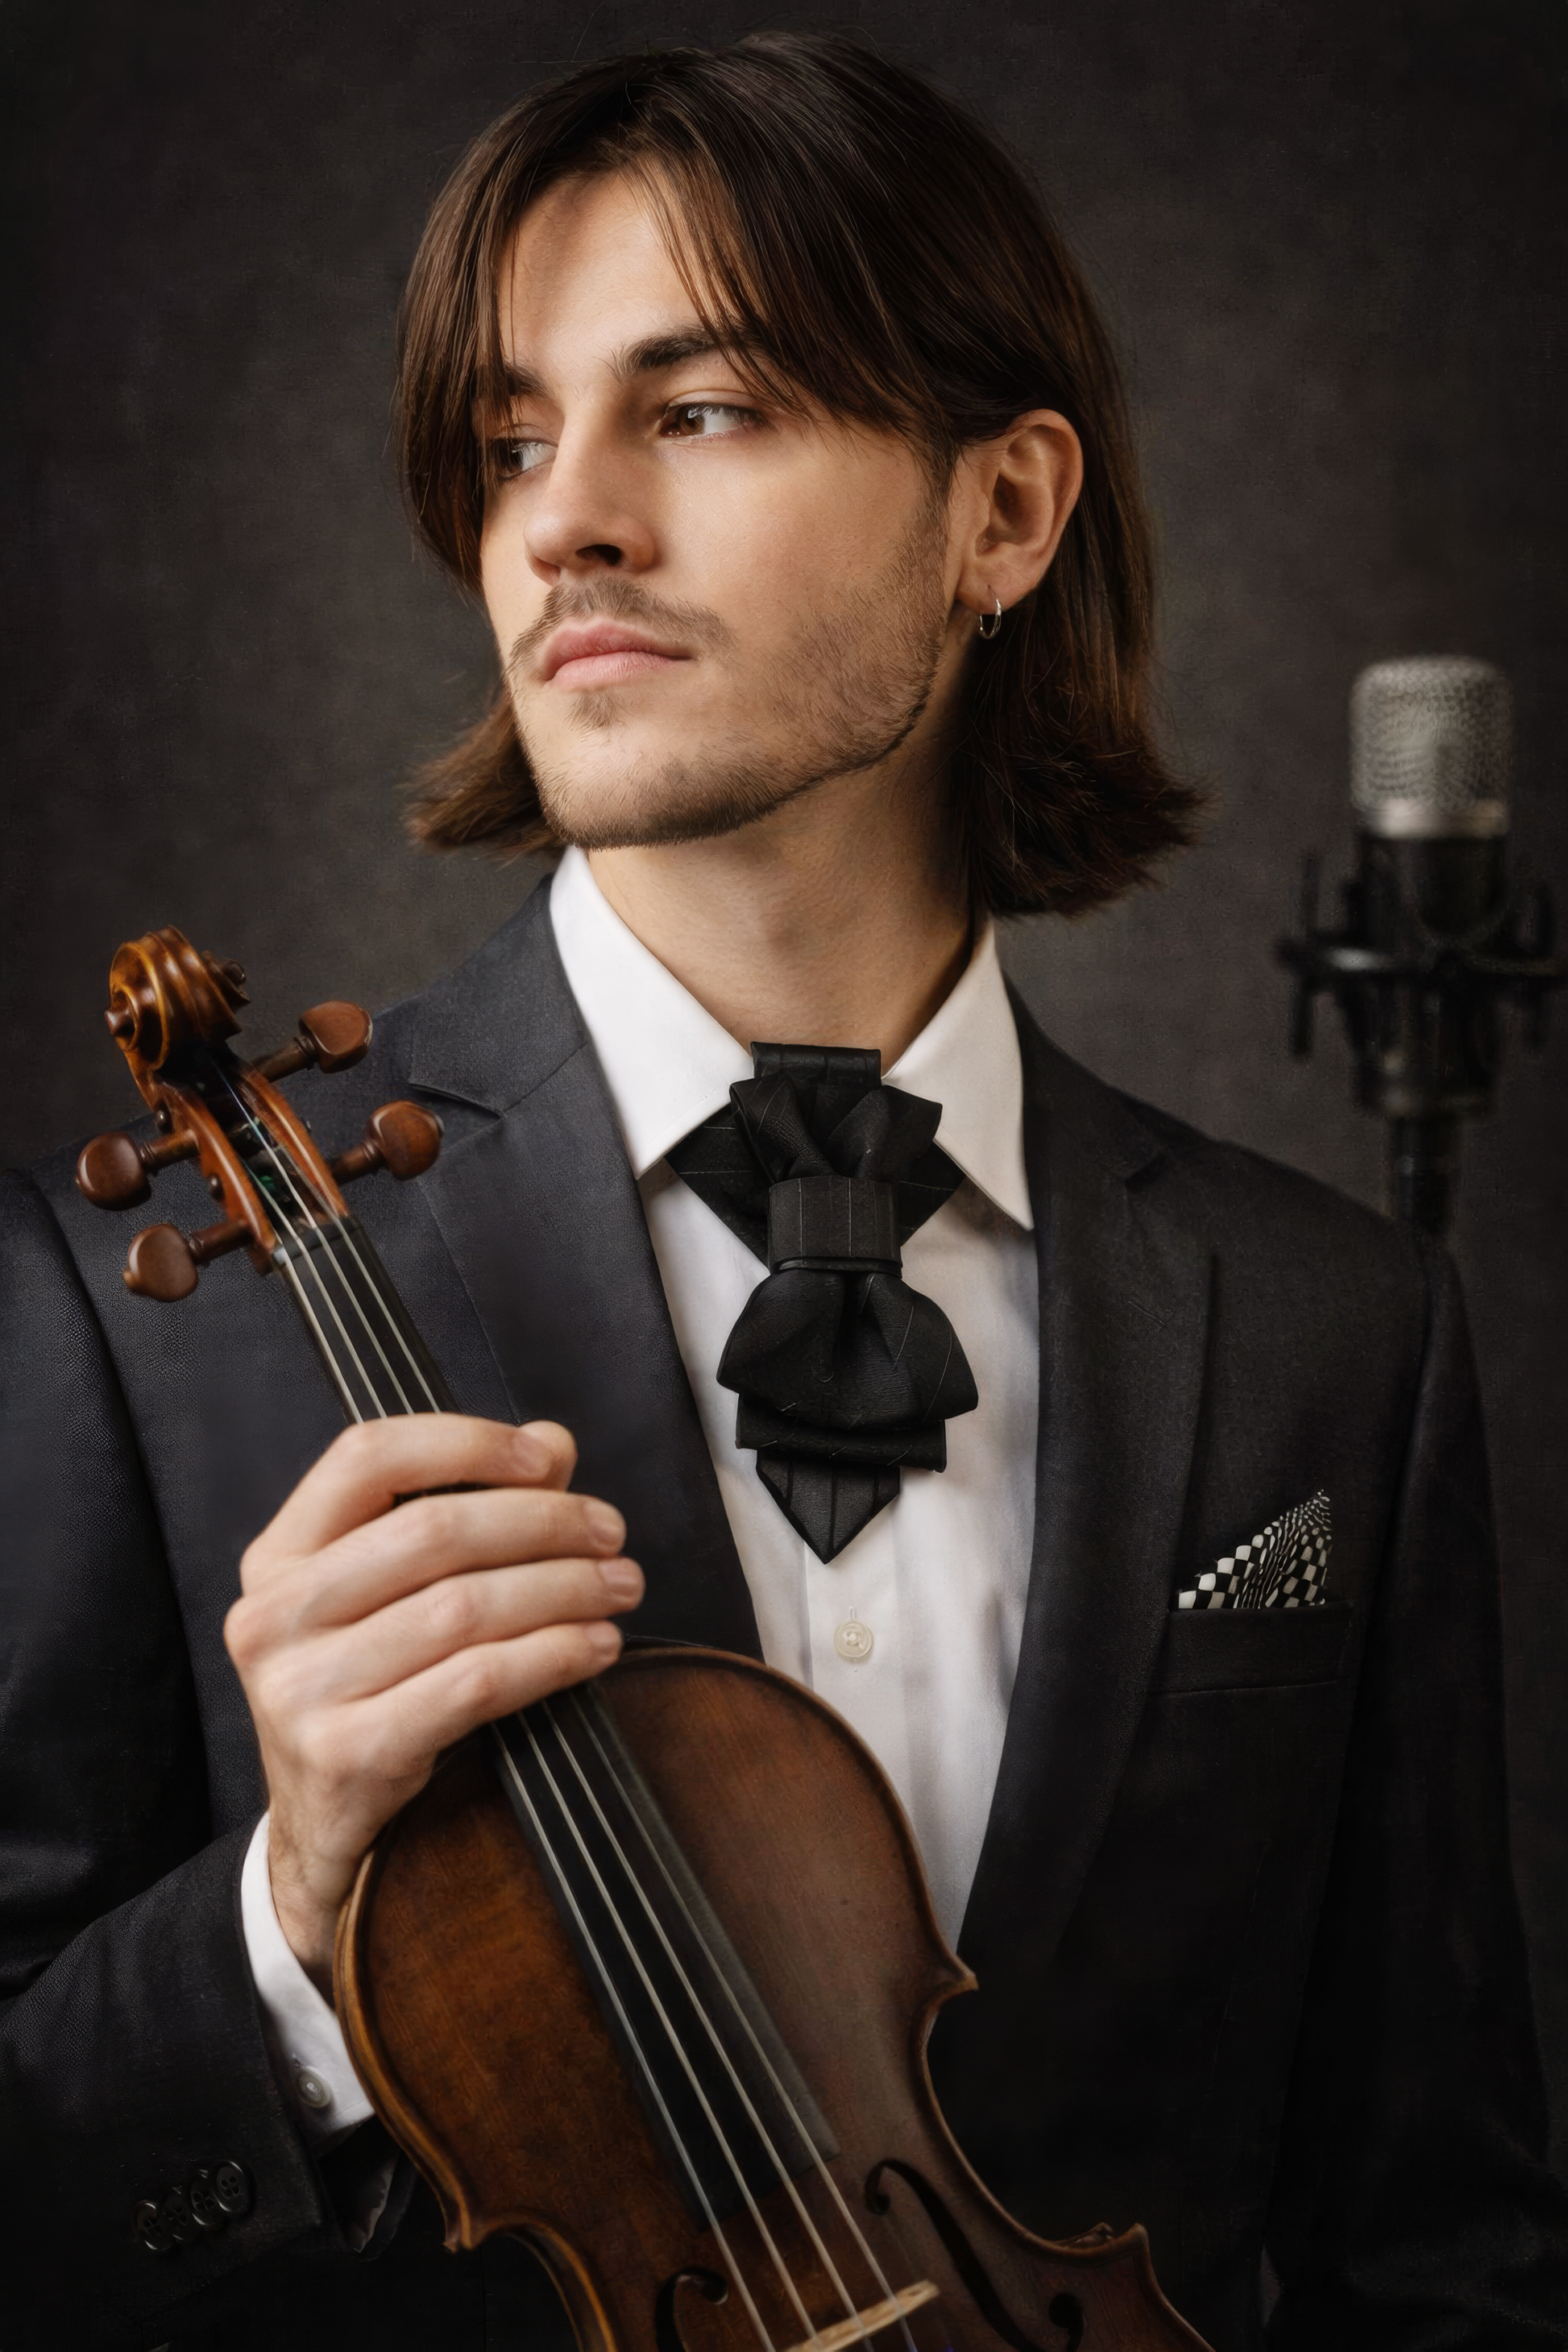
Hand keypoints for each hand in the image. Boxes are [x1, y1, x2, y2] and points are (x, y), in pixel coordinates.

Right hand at [224, 1415, 640, 1992]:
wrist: (324, 1836)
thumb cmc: (372, 1692)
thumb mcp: (396, 1595)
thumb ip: (468, 1507)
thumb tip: (553, 1443)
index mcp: (279, 1555)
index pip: (367, 1456)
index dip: (466, 1442)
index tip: (547, 1458)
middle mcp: (274, 1615)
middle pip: (430, 1530)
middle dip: (542, 1523)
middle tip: (611, 1535)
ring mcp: (301, 1689)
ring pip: (462, 1607)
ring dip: (562, 1589)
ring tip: (619, 1588)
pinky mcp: (346, 1753)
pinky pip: (474, 1684)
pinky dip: (551, 1656)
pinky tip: (595, 1647)